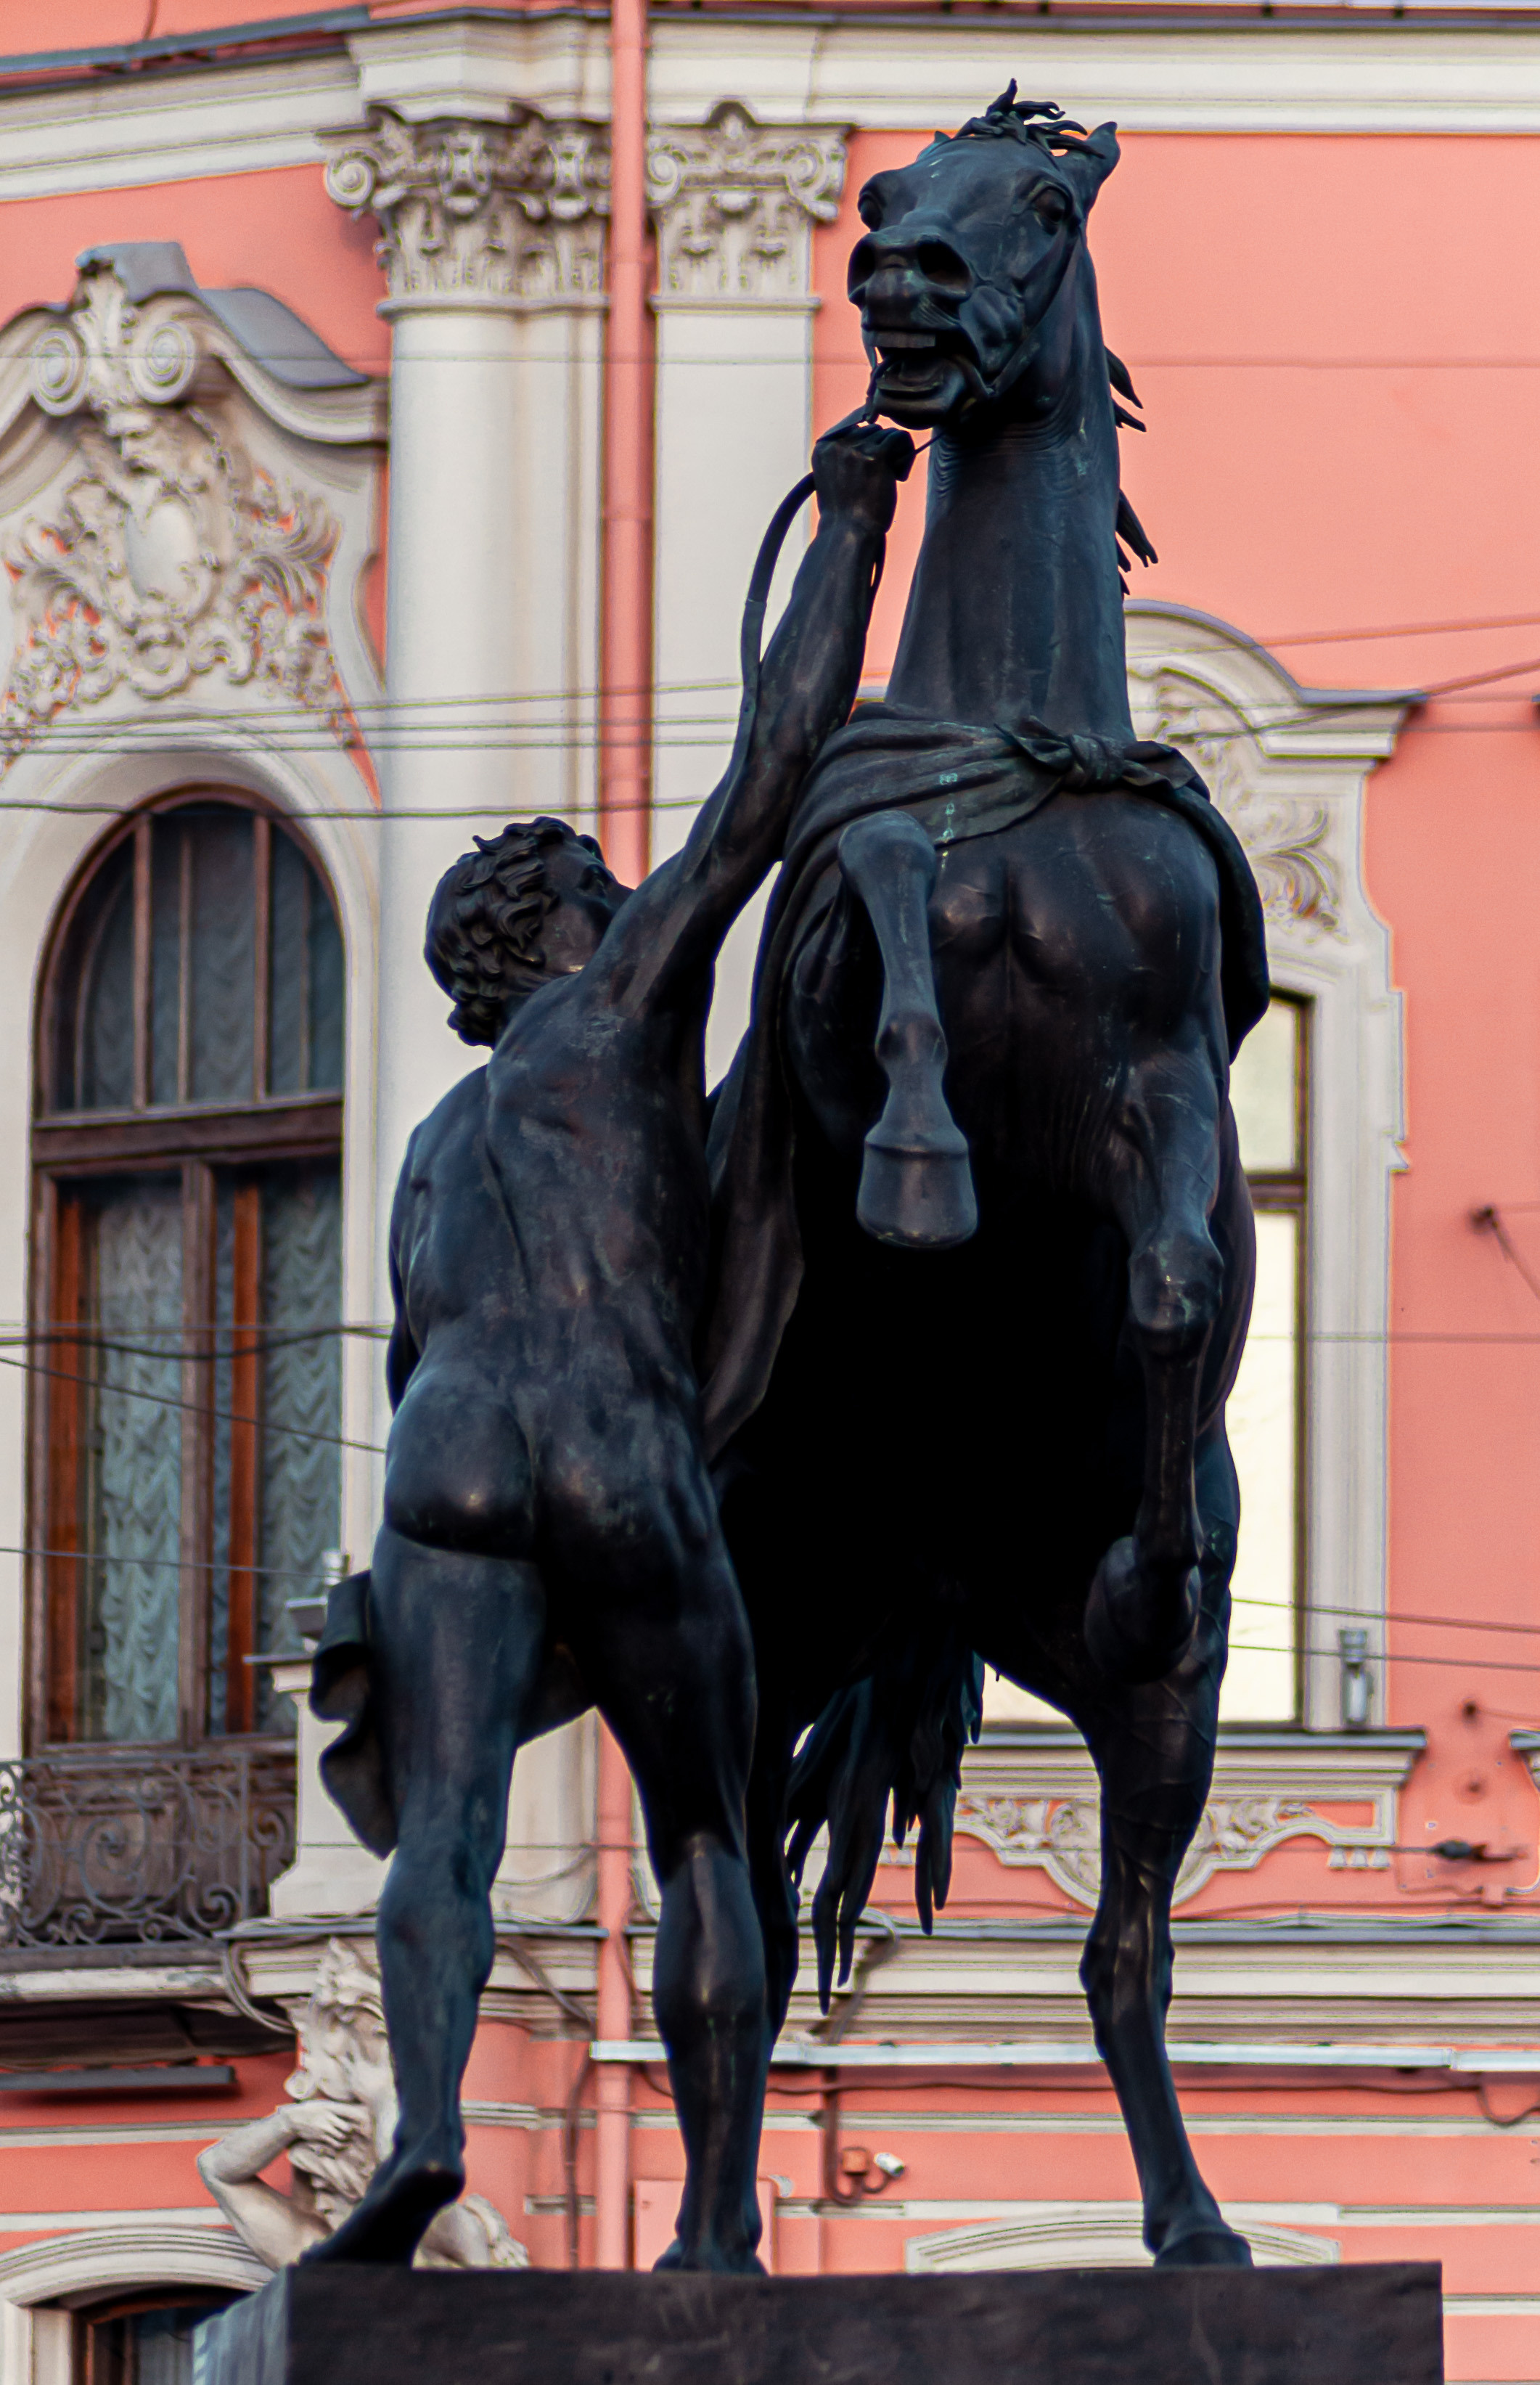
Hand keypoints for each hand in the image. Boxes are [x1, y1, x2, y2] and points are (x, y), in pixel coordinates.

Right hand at [285, 2099, 368, 2148]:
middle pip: (347, 2127)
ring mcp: (324, 2127)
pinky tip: (342, 2146)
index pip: (348, 2112)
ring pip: (341, 2137)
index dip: (357, 2118)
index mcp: (330, 2107)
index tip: (364, 2120)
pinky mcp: (320, 2136)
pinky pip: (333, 2143)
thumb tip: (344, 2108)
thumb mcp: (321, 2104)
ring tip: (350, 2141)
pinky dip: (339, 2146)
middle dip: (352, 2132)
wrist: (294, 2119)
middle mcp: (329, 2117)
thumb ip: (332, 2107)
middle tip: (356, 2133)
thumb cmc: (309, 2110)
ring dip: (347, 2140)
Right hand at [812, 420, 915, 534]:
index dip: (867, 444)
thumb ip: (844, 455)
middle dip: (881, 449)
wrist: (849, 534)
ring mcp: (857, 449)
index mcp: (823, 448)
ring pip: (887, 433)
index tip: (869, 468)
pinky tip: (900, 476)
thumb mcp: (834, 478)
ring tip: (890, 479)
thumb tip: (869, 430)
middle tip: (882, 476)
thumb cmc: (844, 513)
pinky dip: (907, 454)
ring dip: (895, 454)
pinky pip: (900, 437)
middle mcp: (837, 444)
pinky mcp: (877, 455)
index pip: (853, 427)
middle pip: (871, 429)